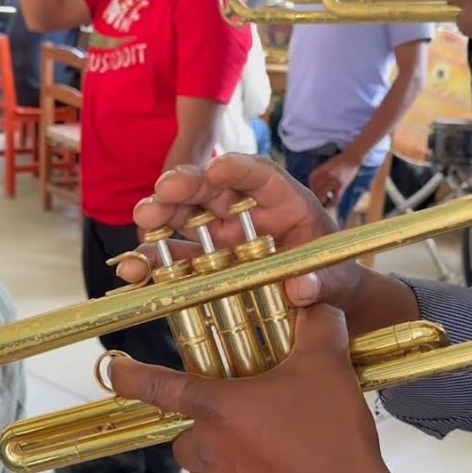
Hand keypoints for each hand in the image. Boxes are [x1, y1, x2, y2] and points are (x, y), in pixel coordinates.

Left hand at [108, 304, 389, 472]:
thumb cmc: (329, 432)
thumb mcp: (326, 365)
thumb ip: (317, 324)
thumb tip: (315, 299)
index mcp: (216, 406)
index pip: (159, 388)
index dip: (132, 378)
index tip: (113, 372)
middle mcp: (206, 446)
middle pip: (186, 430)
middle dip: (205, 422)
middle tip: (244, 415)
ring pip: (200, 465)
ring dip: (217, 456)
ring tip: (258, 448)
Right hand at [119, 154, 363, 314]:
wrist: (324, 303)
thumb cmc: (335, 280)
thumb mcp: (338, 282)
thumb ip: (324, 282)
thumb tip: (302, 287)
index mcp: (284, 203)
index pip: (261, 177)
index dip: (240, 170)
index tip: (219, 169)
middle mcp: (247, 212)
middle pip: (212, 190)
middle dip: (186, 187)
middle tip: (164, 191)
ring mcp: (222, 237)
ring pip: (185, 218)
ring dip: (161, 218)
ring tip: (143, 222)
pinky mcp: (205, 265)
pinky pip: (174, 260)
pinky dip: (152, 264)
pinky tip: (132, 270)